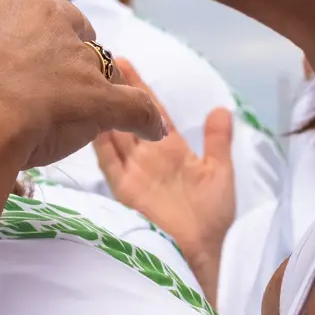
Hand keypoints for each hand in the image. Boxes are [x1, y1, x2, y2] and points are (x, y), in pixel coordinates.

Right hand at [0, 0, 164, 175]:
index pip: (7, 10)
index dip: (5, 36)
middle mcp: (40, 15)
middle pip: (63, 25)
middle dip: (59, 47)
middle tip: (44, 79)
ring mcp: (73, 55)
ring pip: (97, 61)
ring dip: (95, 79)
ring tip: (91, 103)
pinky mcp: (99, 97)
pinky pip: (132, 105)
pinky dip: (142, 117)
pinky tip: (149, 129)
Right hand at [95, 64, 236, 303]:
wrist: (198, 254)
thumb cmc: (211, 221)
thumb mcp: (220, 173)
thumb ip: (217, 142)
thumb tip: (221, 108)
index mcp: (170, 152)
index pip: (151, 112)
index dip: (139, 88)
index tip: (125, 62)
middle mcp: (147, 159)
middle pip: (127, 116)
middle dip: (115, 90)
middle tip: (100, 60)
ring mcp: (133, 173)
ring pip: (114, 133)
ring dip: (105, 108)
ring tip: (93, 80)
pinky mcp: (124, 190)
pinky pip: (109, 161)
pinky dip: (101, 141)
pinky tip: (93, 117)